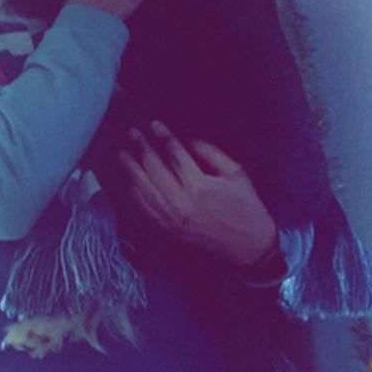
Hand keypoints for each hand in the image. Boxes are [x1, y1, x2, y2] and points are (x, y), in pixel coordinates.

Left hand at [118, 124, 278, 267]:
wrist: (248, 246)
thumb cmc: (245, 206)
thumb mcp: (235, 173)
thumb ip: (210, 153)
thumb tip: (187, 139)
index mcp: (199, 186)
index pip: (174, 154)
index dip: (162, 136)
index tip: (154, 124)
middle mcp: (181, 202)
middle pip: (153, 169)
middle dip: (141, 148)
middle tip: (133, 134)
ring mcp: (172, 218)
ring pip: (143, 189)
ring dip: (131, 170)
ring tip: (123, 155)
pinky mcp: (168, 230)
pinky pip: (145, 209)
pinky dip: (135, 193)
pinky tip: (130, 181)